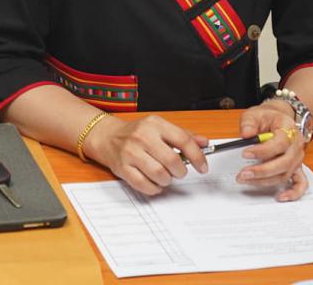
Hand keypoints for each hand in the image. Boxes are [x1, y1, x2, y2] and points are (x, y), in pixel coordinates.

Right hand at [88, 115, 209, 195]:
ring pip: (159, 174)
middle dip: (181, 171)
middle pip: (172, 161)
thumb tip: (205, 143)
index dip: (197, 156)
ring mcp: (130, 152)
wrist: (107, 137)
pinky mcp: (122, 168)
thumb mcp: (159, 127)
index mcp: (155, 124)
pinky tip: (155, 182)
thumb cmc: (136, 133)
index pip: (183, 140)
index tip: (202, 167)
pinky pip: (145, 185)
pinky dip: (155, 188)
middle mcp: (142, 136)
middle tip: (179, 172)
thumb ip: (183, 135)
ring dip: (167, 180)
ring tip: (165, 176)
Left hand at [237, 101, 306, 200]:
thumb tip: (245, 134)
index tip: (245, 153)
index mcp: (289, 130)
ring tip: (246, 179)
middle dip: (262, 170)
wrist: (279, 119)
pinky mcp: (296, 168)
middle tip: (243, 173)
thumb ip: (249, 123)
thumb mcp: (255, 114)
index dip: (262, 151)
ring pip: (285, 174)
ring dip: (265, 180)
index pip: (279, 143)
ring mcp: (297, 159)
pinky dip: (293, 193)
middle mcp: (296, 146)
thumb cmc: (267, 118)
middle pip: (284, 163)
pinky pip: (300, 183)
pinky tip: (280, 197)